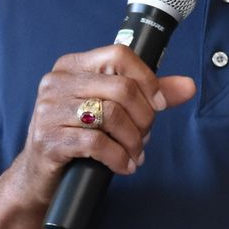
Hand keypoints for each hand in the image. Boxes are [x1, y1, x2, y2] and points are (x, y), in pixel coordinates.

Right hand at [8, 45, 195, 206]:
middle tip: (144, 137)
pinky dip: (119, 158)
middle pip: (121, 88)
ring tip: (135, 153)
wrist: (40, 174)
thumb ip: (148, 95)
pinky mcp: (48, 139)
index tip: (159, 104)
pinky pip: (96, 144)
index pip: (119, 55)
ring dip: (133, 141)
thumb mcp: (111, 110)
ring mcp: (48, 110)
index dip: (148, 80)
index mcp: (73, 66)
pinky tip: (124, 165)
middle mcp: (57, 82)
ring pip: (111, 115)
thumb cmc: (78, 136)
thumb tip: (188, 86)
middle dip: (144, 118)